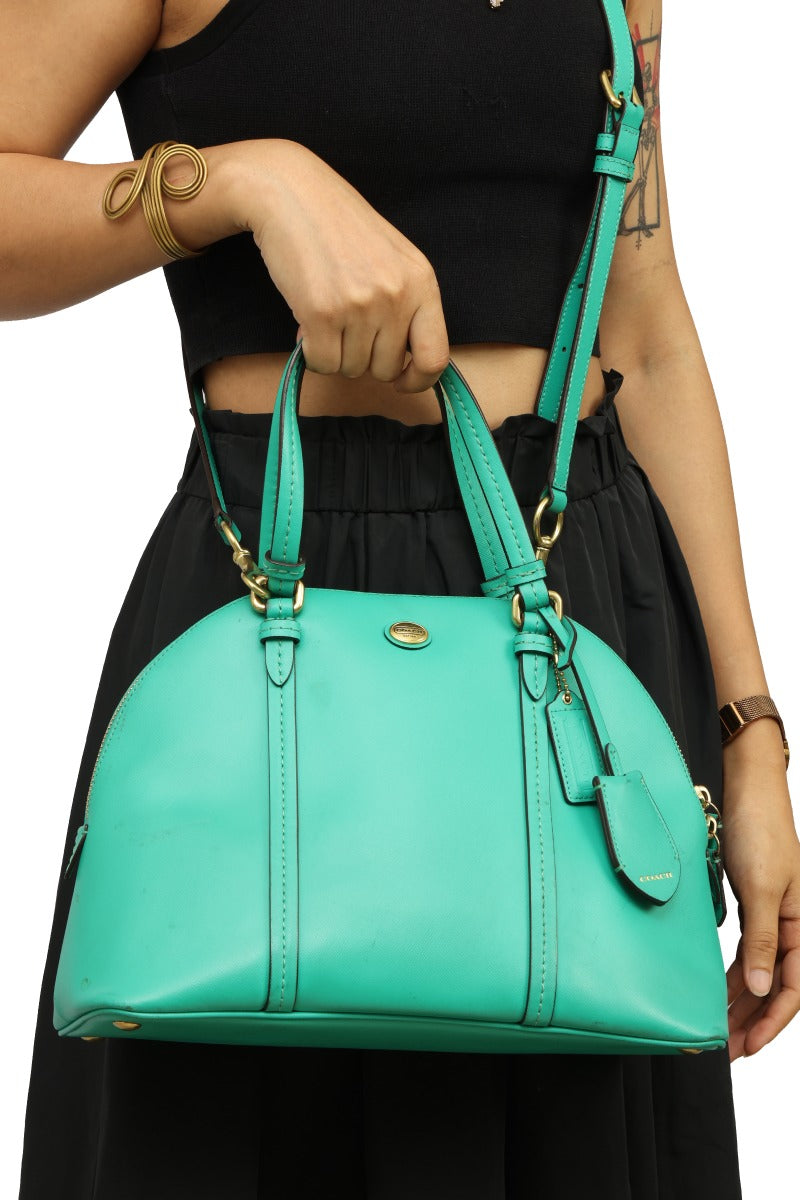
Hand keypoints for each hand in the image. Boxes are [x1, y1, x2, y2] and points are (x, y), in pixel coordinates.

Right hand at [227, 138, 449, 393]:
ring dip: (334, 351)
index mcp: (422, 282)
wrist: (292, 194)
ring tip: (327, 313)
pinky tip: (308, 322)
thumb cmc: (340, 227)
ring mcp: (360, 305)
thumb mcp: (393, 260)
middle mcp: (396, 295)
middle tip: (346, 326)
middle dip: (363, 358)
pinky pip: (322, 364)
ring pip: (351, 369)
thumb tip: (404, 366)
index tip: (402, 382)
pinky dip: (311, 352)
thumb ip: (406, 306)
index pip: (435, 357)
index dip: (418, 380)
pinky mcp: (322, 313)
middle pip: (386, 369)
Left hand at [721, 721, 799, 1060]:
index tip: (748, 1045)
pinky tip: (720, 991)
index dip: (773, 1020)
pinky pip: (749, 952)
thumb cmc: (762, 832)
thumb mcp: (762, 889)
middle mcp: (794, 927)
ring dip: (743, 1001)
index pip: (794, 987)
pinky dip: (735, 974)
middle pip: (777, 986)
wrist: (747, 792)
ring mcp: (775, 918)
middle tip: (726, 1049)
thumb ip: (762, 940)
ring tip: (720, 1028)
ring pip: (761, 972)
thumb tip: (760, 988)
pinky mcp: (755, 907)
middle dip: (754, 1019)